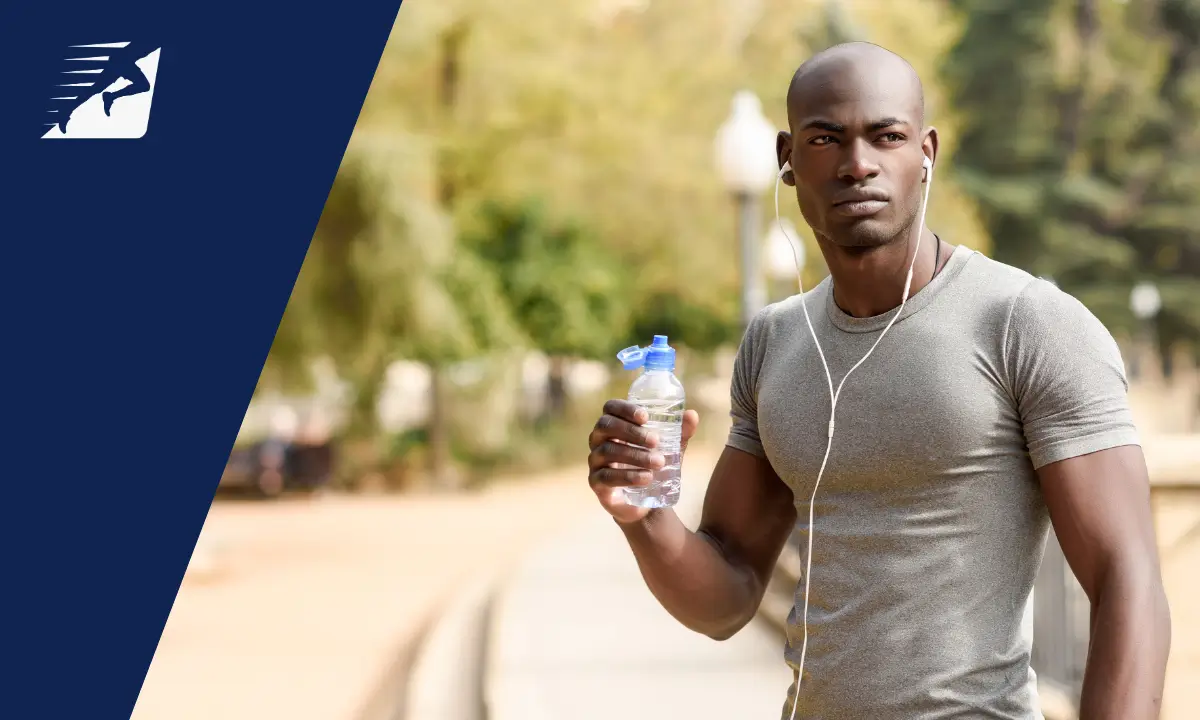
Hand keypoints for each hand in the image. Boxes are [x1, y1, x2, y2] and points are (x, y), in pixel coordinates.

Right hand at [587, 399, 699, 523]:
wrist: (648, 501)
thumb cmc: (654, 465)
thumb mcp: (670, 448)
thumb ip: (680, 432)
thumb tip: (692, 415)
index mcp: (614, 425)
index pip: (610, 408)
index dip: (625, 409)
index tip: (646, 416)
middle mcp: (599, 439)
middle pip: (606, 426)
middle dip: (631, 431)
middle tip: (655, 441)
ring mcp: (595, 461)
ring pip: (608, 450)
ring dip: (635, 455)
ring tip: (658, 462)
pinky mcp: (596, 482)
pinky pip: (607, 476)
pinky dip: (627, 476)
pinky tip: (646, 478)